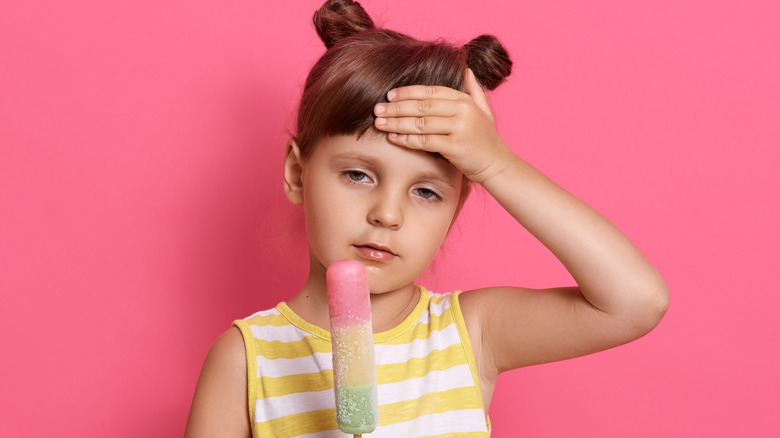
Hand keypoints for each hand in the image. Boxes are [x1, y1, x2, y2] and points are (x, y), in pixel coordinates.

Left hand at [373, 69, 514, 184]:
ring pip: (421, 123)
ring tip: (379, 123)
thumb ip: (475, 89)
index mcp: (465, 100)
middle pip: (422, 106)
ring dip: (397, 123)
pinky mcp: (455, 147)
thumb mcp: (484, 110)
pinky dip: (407, 139)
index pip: (431, 91)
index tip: (390, 95)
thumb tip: (466, 69)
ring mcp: (459, 128)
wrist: (498, 164)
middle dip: (397, 107)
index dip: (408, 92)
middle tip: (378, 109)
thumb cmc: (487, 139)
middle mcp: (463, 111)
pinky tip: (393, 138)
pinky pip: (424, 141)